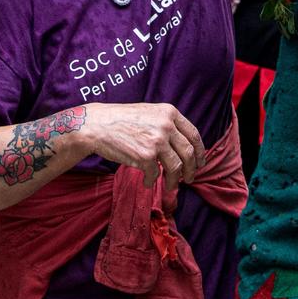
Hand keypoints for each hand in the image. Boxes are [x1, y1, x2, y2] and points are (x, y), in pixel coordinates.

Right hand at [82, 101, 205, 193]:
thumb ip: (167, 124)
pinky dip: (151, 181)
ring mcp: (157, 141)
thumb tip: (183, 146)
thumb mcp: (150, 113)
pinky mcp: (145, 156)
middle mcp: (166, 125)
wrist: (97, 124)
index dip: (200, 151)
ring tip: (170, 185)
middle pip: (189, 153)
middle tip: (190, 179)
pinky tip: (145, 182)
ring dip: (175, 180)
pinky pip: (155, 174)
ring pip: (176, 167)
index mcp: (169, 112)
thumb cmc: (121, 120)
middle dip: (192, 170)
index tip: (200, 162)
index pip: (193, 135)